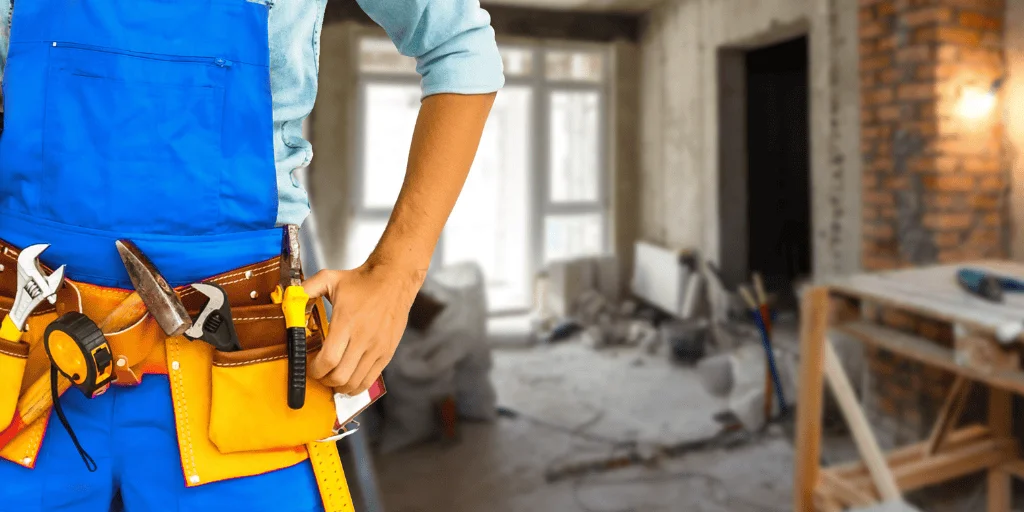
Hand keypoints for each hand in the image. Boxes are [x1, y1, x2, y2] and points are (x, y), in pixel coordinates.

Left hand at [302, 262, 424, 393]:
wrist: (394, 279)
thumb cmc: (361, 281)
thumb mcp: (329, 278)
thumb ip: (305, 290)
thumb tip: (287, 300)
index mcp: (346, 322)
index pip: (328, 360)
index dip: (314, 370)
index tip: (309, 366)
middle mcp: (363, 338)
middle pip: (340, 376)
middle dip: (324, 380)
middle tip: (318, 373)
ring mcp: (377, 348)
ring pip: (354, 383)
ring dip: (339, 386)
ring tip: (332, 377)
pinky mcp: (387, 353)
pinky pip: (370, 380)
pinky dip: (356, 386)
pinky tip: (348, 380)